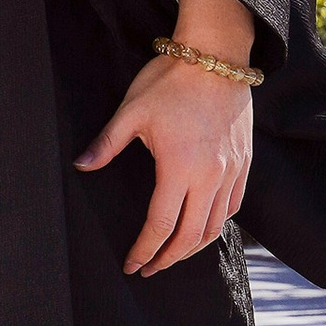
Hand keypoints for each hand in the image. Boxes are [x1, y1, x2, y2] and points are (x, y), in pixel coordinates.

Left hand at [76, 53, 253, 278]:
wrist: (218, 57)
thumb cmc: (171, 81)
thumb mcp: (132, 111)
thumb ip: (107, 143)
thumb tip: (81, 165)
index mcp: (180, 168)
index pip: (161, 224)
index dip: (145, 250)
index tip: (133, 265)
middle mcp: (210, 176)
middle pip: (191, 235)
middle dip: (168, 258)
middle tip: (151, 269)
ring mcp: (231, 171)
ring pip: (216, 225)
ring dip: (194, 247)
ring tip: (174, 255)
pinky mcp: (244, 163)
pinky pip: (233, 206)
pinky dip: (217, 225)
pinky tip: (203, 228)